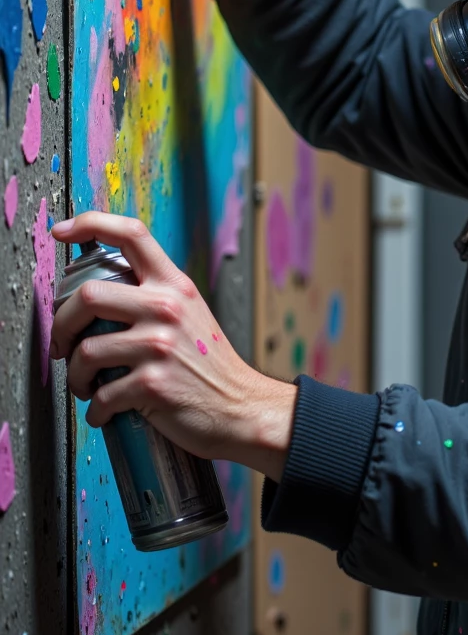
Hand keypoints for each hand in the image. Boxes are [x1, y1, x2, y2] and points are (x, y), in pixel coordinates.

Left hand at [50, 212, 295, 480]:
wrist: (238, 406)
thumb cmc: (208, 363)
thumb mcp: (189, 312)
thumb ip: (152, 295)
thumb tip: (97, 293)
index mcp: (173, 284)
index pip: (132, 234)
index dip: (91, 223)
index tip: (64, 230)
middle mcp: (166, 308)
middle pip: (89, 295)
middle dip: (62, 324)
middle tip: (63, 344)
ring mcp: (160, 345)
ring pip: (86, 350)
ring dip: (75, 375)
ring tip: (85, 384)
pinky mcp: (153, 384)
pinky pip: (102, 395)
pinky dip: (95, 409)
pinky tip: (103, 411)